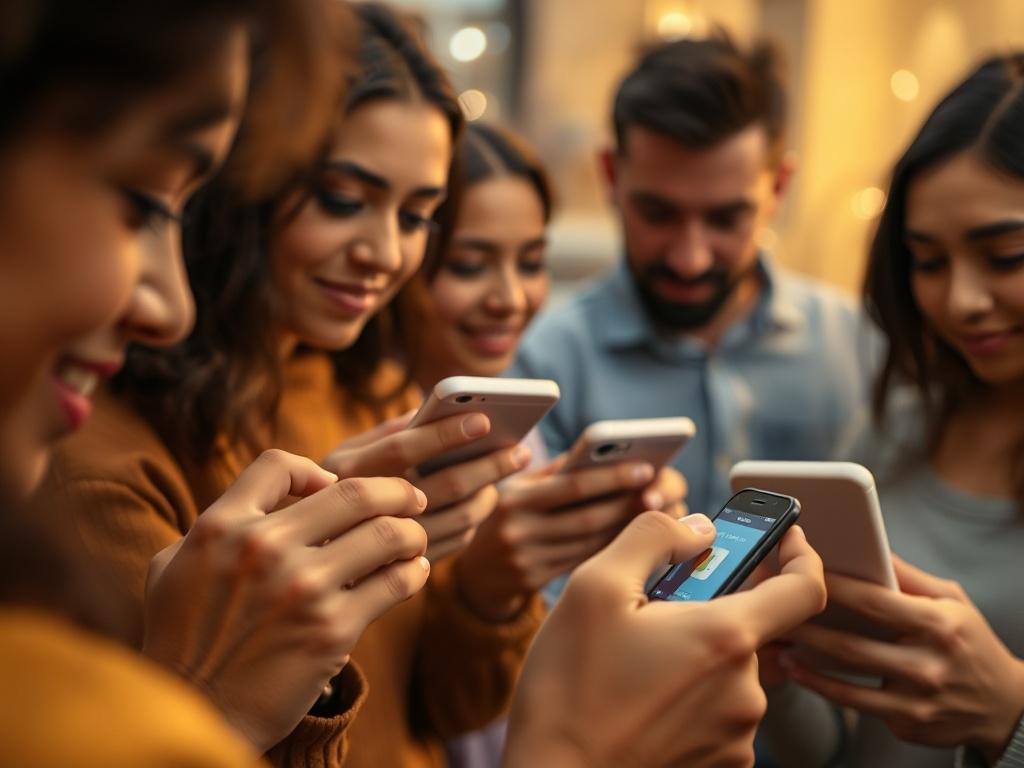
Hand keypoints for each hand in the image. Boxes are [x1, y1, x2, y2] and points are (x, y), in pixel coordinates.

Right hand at [142, 449, 429, 752]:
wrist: (198, 715)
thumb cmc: (181, 642)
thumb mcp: (171, 569)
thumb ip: (212, 527)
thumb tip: (262, 498)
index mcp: (220, 527)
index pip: (279, 464)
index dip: (316, 472)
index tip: (336, 489)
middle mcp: (262, 549)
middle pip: (354, 492)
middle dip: (396, 492)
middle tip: (413, 499)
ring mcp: (301, 588)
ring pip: (387, 533)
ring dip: (412, 532)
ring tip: (415, 540)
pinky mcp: (332, 629)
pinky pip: (395, 583)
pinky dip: (414, 573)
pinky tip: (414, 573)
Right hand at [323, 412, 529, 561]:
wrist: (291, 571)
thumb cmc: (322, 497)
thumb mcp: (338, 460)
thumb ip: (382, 436)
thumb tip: (431, 410)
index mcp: (344, 475)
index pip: (401, 449)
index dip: (444, 433)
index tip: (484, 418)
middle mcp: (362, 515)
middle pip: (443, 486)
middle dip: (489, 465)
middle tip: (519, 450)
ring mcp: (382, 553)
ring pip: (457, 520)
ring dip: (488, 495)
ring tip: (503, 475)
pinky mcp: (403, 576)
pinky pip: (454, 546)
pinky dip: (473, 523)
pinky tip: (480, 503)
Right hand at [455, 459, 686, 620]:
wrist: (474, 574)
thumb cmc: (506, 518)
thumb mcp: (519, 489)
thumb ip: (556, 473)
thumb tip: (604, 452)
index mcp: (515, 499)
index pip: (573, 486)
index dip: (613, 477)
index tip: (646, 469)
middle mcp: (518, 531)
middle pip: (589, 518)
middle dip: (629, 505)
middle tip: (662, 494)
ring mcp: (528, 562)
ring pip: (592, 544)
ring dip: (628, 529)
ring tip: (656, 514)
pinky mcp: (538, 585)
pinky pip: (585, 563)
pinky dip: (613, 550)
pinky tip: (635, 540)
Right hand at [504, 516, 825, 767]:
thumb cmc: (569, 686)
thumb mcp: (595, 586)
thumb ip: (654, 537)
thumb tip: (698, 527)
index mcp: (724, 638)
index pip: (804, 589)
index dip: (799, 554)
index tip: (783, 536)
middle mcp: (744, 691)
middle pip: (749, 628)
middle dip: (707, 608)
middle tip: (650, 611)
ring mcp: (735, 735)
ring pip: (728, 669)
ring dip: (694, 652)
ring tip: (634, 660)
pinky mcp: (720, 764)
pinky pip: (718, 710)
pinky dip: (690, 693)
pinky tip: (642, 696)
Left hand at [782, 555, 1023, 762]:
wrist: (1005, 705)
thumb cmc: (969, 641)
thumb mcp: (951, 601)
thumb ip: (908, 576)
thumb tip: (870, 544)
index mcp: (939, 626)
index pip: (874, 602)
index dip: (832, 587)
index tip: (799, 571)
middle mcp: (928, 665)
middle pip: (851, 644)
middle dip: (805, 626)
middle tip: (770, 611)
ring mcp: (917, 700)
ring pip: (847, 678)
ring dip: (805, 659)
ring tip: (774, 640)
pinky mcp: (907, 724)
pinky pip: (855, 703)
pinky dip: (822, 686)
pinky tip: (797, 669)